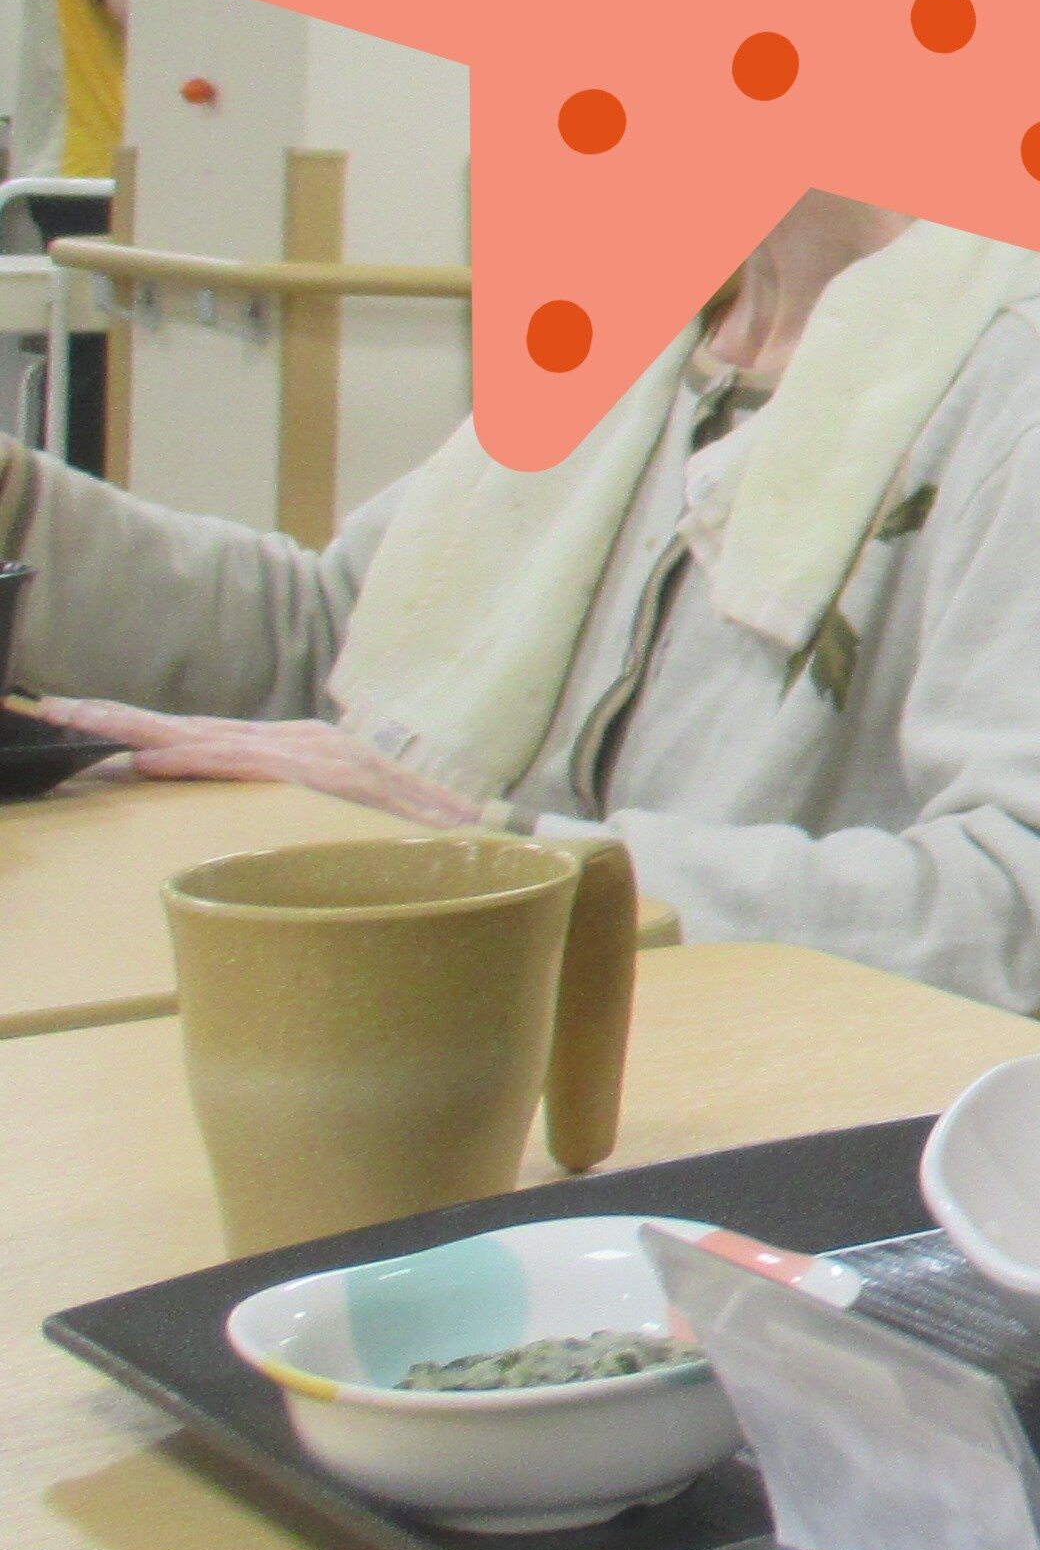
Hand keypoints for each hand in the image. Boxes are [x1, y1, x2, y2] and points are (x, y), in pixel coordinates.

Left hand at [36, 700, 491, 826]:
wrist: (482, 833)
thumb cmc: (406, 840)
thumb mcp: (345, 827)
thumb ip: (300, 824)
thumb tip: (248, 839)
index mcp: (292, 757)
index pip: (201, 743)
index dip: (138, 735)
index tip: (75, 726)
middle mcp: (295, 744)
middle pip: (187, 731)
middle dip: (113, 722)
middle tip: (47, 709)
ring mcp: (304, 753)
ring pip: (201, 739)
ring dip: (132, 731)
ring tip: (70, 723)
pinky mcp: (317, 771)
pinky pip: (241, 764)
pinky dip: (193, 759)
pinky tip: (147, 759)